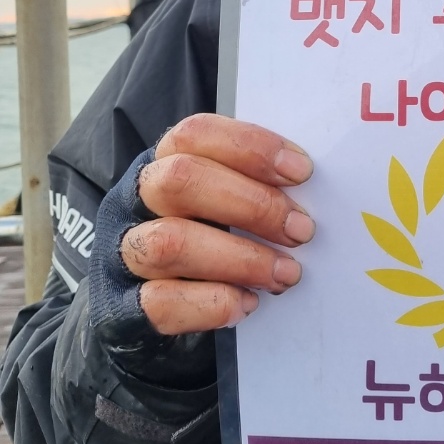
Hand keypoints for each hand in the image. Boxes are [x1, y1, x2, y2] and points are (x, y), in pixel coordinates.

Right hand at [120, 114, 313, 335]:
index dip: (250, 147)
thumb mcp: (228, 200)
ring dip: (240, 258)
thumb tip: (318, 191)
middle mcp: (136, 201)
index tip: (302, 172)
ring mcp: (125, 253)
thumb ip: (257, 186)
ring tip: (287, 274)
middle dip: (252, 205)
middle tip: (302, 230)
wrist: (153, 309)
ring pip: (168, 244)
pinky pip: (161, 303)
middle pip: (179, 181)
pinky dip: (212, 303)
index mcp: (164, 162)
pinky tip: (248, 303)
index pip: (195, 134)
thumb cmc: (209, 237)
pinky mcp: (124, 307)